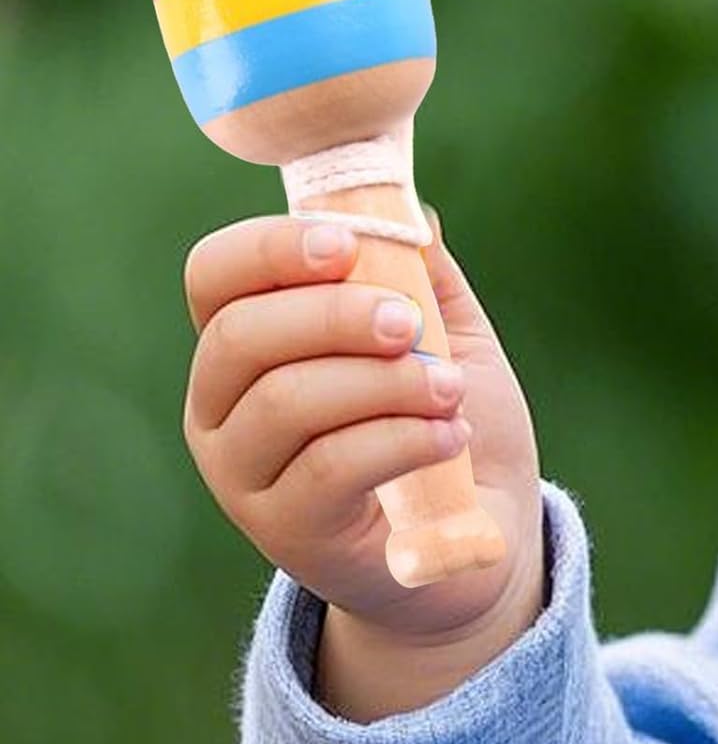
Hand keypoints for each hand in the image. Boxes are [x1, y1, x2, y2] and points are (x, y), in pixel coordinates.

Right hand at [181, 207, 544, 648]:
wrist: (478, 531)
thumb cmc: (450, 414)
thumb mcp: (448, 332)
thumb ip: (423, 274)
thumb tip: (413, 212)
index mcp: (248, 339)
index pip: (214, 276)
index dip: (270, 249)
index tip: (346, 245)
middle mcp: (221, 406)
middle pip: (241, 337)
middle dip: (335, 315)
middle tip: (411, 325)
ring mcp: (243, 475)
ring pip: (288, 402)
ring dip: (384, 383)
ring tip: (450, 390)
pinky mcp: (286, 532)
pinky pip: (329, 468)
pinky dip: (401, 437)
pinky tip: (450, 435)